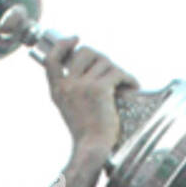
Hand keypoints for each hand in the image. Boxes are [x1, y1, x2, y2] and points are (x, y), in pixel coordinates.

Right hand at [44, 37, 138, 159]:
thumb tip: (85, 63)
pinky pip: (117, 72)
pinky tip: (133, 86)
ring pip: (104, 61)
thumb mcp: (69, 108)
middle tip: (110, 70)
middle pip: (85, 52)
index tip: (75, 39)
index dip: (63, 45)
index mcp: (57, 90)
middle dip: (101, 57)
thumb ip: (70, 87)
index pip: (52, 59)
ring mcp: (82, 86)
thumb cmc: (86, 132)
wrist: (92, 148)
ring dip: (116, 70)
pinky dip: (129, 78)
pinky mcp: (99, 89)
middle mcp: (67, 85)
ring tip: (122, 83)